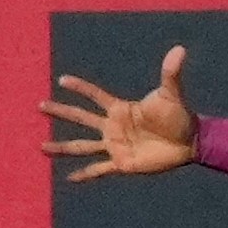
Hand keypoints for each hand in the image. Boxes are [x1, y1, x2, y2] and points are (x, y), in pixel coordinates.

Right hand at [40, 44, 198, 182]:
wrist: (187, 142)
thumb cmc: (178, 116)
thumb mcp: (170, 94)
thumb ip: (171, 73)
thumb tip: (180, 49)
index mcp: (120, 109)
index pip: (94, 96)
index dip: (79, 87)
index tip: (61, 79)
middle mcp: (112, 127)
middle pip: (80, 118)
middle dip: (60, 111)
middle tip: (40, 105)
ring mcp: (114, 145)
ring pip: (81, 146)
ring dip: (61, 147)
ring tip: (41, 147)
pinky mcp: (121, 164)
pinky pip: (98, 169)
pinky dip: (84, 174)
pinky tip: (68, 178)